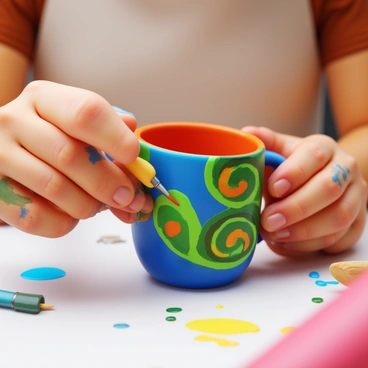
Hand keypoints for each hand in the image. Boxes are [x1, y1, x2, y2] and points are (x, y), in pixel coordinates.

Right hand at [0, 81, 152, 236]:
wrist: (3, 148)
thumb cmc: (50, 136)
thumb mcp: (75, 122)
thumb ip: (108, 132)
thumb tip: (137, 152)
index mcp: (45, 99)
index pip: (86, 113)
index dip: (117, 139)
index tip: (133, 159)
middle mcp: (15, 121)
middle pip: (70, 155)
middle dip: (108, 183)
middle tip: (129, 198)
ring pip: (55, 188)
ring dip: (89, 205)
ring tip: (98, 205)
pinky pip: (35, 217)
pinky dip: (64, 223)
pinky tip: (71, 214)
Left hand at [242, 126, 367, 256]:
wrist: (324, 178)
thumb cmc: (295, 166)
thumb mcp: (280, 151)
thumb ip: (266, 144)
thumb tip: (246, 133)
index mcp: (324, 148)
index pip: (314, 156)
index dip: (294, 173)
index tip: (273, 188)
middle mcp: (346, 170)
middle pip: (329, 189)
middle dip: (295, 208)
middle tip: (268, 221)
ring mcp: (356, 197)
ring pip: (338, 218)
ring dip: (303, 232)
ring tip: (274, 235)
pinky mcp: (358, 222)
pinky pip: (339, 239)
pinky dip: (310, 246)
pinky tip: (287, 244)